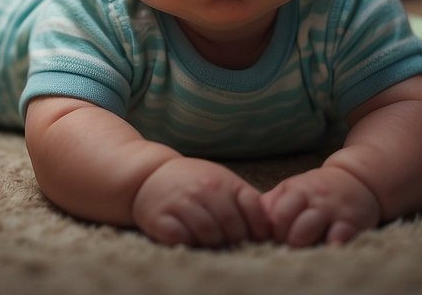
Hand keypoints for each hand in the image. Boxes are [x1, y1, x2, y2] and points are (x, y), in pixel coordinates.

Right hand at [132, 157, 270, 247]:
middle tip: (232, 247)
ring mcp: (181, 203)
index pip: (253, 208)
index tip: (257, 240)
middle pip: (232, 226)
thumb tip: (271, 230)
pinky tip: (191, 242)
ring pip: (208, 234)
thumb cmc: (194, 183)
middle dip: (236, 241)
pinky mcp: (160, 218)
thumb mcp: (223, 182)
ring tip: (213, 246)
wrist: (150, 174)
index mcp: (224, 182)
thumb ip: (245, 201)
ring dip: (214, 245)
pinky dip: (189, 244)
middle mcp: (204, 189)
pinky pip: (181, 238)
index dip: (260, 229)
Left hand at [259, 165, 379, 246]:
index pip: (277, 214)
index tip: (276, 237)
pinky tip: (327, 247)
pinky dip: (332, 245)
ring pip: (310, 230)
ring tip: (305, 249)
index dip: (274, 231)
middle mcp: (314, 199)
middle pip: (291, 224)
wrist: (355, 179)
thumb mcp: (291, 189)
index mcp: (296, 191)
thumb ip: (270, 205)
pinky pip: (340, 237)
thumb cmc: (316, 190)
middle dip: (288, 241)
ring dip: (304, 245)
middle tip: (290, 246)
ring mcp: (333, 210)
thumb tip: (247, 222)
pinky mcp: (352, 223)